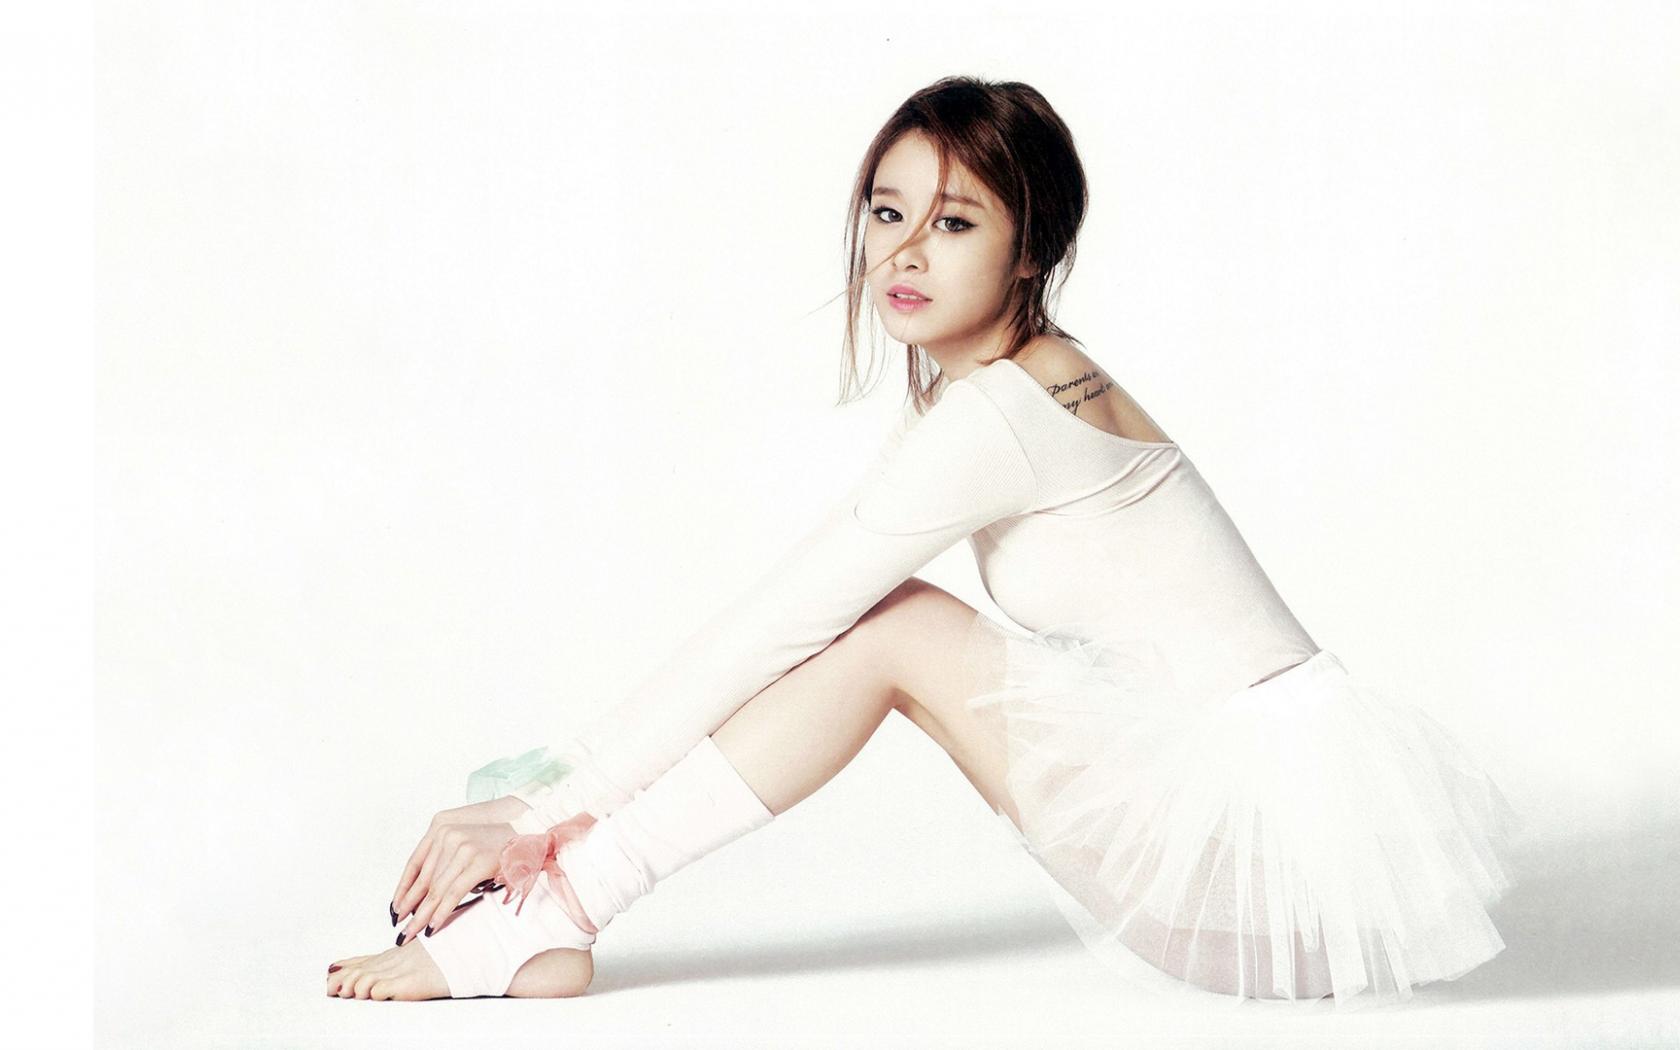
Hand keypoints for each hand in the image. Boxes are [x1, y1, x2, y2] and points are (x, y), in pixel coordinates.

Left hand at [392, 796, 531, 940]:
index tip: (395, 909)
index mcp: (441, 827)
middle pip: (423, 880)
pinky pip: (453, 893)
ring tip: (412, 934)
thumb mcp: (468, 841)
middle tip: (400, 929)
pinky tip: (433, 927)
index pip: (415, 863)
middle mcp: (448, 835)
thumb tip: (428, 890)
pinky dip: (441, 913)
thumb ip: (447, 857)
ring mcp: (463, 848)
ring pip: (435, 890)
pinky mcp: (477, 862)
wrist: (531, 829)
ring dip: (422, 916)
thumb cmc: (500, 839)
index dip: (403, 889)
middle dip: (409, 908)